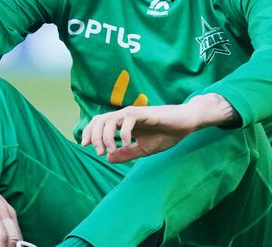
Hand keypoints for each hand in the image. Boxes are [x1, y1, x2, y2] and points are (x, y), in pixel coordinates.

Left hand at [81, 94, 234, 162]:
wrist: (185, 124)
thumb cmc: (166, 134)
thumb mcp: (143, 149)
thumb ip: (127, 153)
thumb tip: (109, 158)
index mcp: (123, 123)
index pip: (99, 122)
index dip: (89, 132)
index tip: (85, 146)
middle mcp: (125, 116)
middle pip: (100, 119)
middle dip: (93, 135)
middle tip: (99, 152)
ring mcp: (134, 113)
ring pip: (110, 118)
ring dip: (106, 135)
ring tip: (110, 150)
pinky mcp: (145, 113)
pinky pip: (128, 119)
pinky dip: (124, 132)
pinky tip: (127, 144)